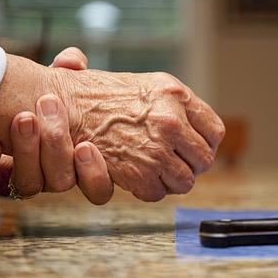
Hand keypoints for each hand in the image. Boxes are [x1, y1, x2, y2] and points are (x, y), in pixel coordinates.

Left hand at [0, 48, 113, 204]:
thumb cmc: (40, 97)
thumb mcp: (58, 80)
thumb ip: (70, 68)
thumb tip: (74, 62)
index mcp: (79, 162)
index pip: (99, 189)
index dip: (95, 174)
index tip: (86, 145)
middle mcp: (55, 176)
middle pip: (63, 182)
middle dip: (56, 145)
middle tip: (48, 105)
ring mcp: (26, 180)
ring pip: (30, 184)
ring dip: (27, 151)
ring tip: (22, 118)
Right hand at [54, 69, 224, 200]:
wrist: (62, 105)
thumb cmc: (101, 94)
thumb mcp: (148, 85)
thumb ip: (177, 104)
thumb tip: (197, 126)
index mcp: (176, 95)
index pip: (215, 132)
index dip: (205, 144)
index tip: (194, 148)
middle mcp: (171, 121)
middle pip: (204, 160)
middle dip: (190, 166)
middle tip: (175, 163)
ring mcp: (156, 149)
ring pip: (185, 181)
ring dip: (171, 181)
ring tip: (156, 171)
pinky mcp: (139, 173)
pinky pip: (158, 193)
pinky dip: (149, 190)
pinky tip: (137, 177)